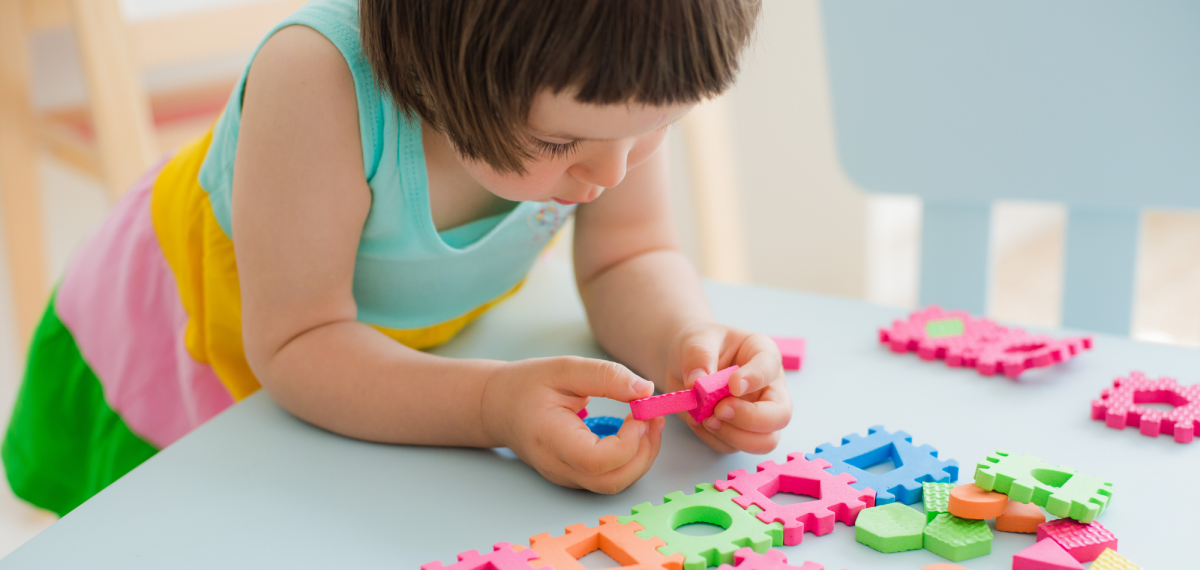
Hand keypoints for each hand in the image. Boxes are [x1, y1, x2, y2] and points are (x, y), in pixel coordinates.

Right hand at [481, 356, 665, 493]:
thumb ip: (605, 376)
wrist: (498, 407)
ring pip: (614, 484)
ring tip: (647, 423)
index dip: (628, 441)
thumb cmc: (527, 386)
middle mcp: (558, 467)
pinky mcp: (575, 476)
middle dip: (644, 453)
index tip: (639, 412)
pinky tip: (633, 432)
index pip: (597, 460)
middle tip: (653, 418)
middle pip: (612, 481)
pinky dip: (630, 459)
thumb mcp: (565, 369)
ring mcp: (566, 476)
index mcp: (551, 439)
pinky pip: (609, 478)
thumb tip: (645, 390)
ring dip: (641, 457)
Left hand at [666, 323, 792, 453]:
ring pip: (763, 441)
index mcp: (763, 355)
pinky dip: (713, 439)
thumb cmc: (699, 345)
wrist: (683, 362)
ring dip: (732, 435)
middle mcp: (768, 387)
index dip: (755, 378)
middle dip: (751, 419)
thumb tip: (697, 382)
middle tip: (719, 409)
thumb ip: (698, 357)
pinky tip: (698, 421)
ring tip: (705, 418)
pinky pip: (732, 447)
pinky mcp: (738, 431)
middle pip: (781, 415)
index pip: (770, 368)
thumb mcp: (696, 340)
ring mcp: (756, 413)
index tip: (733, 385)